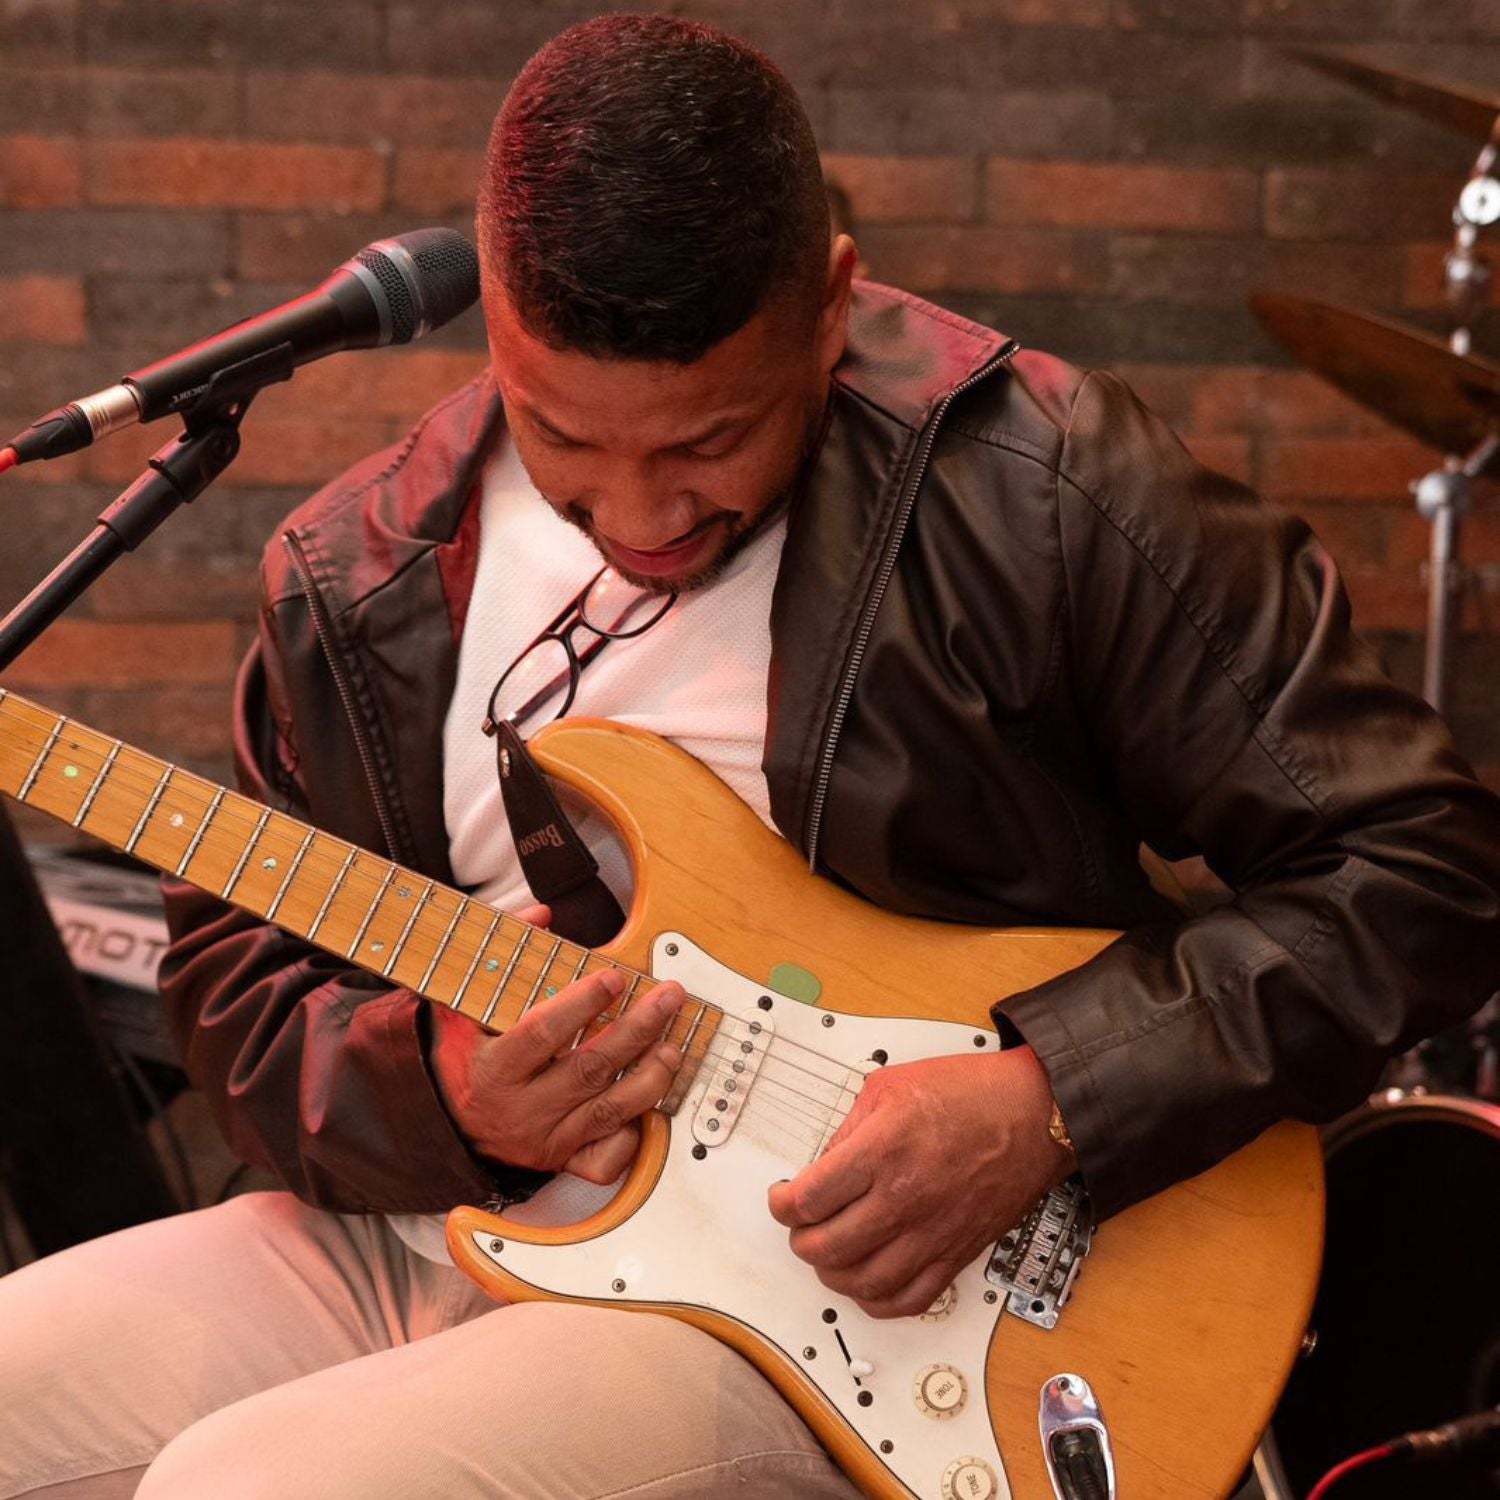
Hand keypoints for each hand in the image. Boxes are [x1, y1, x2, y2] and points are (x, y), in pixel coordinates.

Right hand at [428, 904, 683, 1183]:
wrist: (440, 1125)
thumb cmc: (460, 1057)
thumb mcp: (459, 1004)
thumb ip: (498, 955)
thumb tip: (541, 915)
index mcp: (493, 1069)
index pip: (542, 1034)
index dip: (581, 1005)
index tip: (614, 977)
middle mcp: (521, 1109)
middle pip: (589, 1069)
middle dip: (637, 1030)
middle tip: (669, 997)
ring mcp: (545, 1139)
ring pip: (607, 1112)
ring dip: (648, 1078)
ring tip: (673, 1046)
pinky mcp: (561, 1161)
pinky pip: (604, 1160)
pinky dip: (632, 1136)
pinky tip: (648, 1107)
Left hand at [767, 1047, 1072, 1318]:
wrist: (1036, 1113)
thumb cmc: (972, 1093)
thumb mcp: (891, 1085)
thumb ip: (849, 1126)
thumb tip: (823, 1164)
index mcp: (883, 1151)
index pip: (808, 1199)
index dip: (782, 1203)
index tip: (783, 1197)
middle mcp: (905, 1198)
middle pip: (826, 1246)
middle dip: (800, 1239)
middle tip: (800, 1224)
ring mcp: (932, 1232)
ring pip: (862, 1281)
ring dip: (832, 1273)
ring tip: (828, 1252)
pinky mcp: (956, 1253)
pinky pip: (909, 1299)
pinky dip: (878, 1300)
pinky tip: (866, 1282)